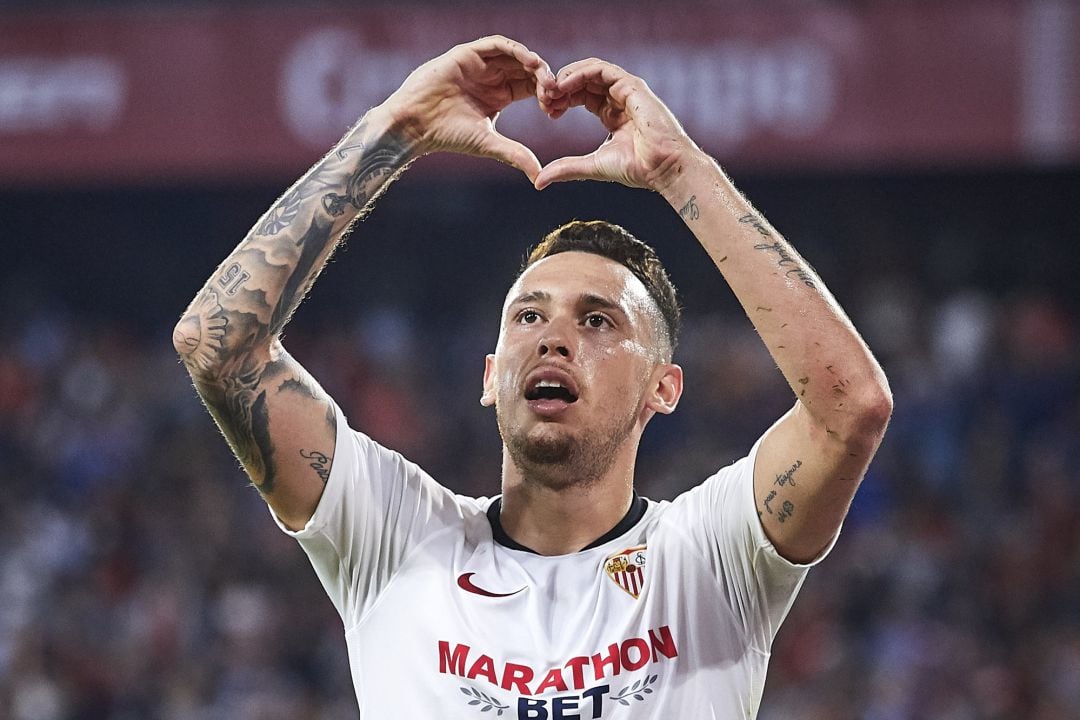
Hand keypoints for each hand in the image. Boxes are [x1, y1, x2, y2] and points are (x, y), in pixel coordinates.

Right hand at [381, 35, 555, 182]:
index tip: (555, 109)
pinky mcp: (468, 53)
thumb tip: (539, 176)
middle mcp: (492, 76)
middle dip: (543, 78)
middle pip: (527, 70)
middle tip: (555, 92)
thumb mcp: (488, 143)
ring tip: (545, 75)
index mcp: (500, 94)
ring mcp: (480, 63)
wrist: (416, 124)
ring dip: (533, 63)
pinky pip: (497, 45)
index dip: (545, 95)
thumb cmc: (448, 135)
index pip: (530, 88)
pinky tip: (529, 62)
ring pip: (515, 56)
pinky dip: (515, 50)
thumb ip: (515, 154)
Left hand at [534, 59, 697, 191]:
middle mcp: (620, 99)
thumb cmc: (637, 169)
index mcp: (612, 114)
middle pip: (584, 81)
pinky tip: (565, 85)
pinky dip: (580, 73)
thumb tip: (539, 181)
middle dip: (561, 88)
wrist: (664, 169)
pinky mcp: (632, 86)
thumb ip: (566, 169)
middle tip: (544, 99)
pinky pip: (601, 70)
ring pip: (591, 70)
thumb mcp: (592, 166)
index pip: (582, 96)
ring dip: (568, 77)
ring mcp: (627, 90)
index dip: (562, 100)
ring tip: (551, 91)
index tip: (546, 112)